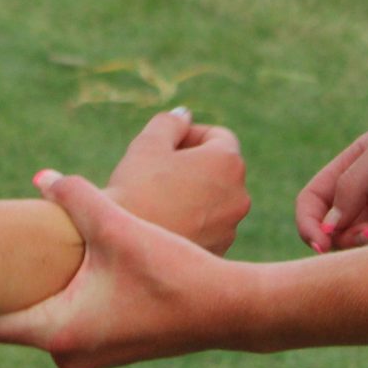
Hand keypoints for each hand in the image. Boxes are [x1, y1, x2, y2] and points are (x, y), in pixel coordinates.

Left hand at [0, 170, 238, 367]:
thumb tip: (40, 176)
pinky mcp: (104, 343)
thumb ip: (74, 197)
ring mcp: (85, 352)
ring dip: (29, 285)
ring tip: (10, 248)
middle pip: (6, 319)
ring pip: (37, 316)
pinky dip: (55, 291)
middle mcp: (66, 352)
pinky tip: (56, 260)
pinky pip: (61, 317)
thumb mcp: (118, 226)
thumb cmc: (174, 270)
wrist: (230, 310)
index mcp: (59, 331)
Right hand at [102, 106, 248, 254]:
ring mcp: (232, 227)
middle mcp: (240, 195)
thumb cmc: (135, 191)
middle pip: (217, 167)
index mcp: (228, 162)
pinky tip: (162, 225)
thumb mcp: (147, 144)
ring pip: (213, 198)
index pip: (216, 135)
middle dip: (190, 164)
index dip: (188, 135)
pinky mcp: (221, 252)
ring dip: (191, 193)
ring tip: (156, 201)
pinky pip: (208, 226)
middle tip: (154, 172)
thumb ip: (169, 122)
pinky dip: (191, 220)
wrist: (127, 252)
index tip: (162, 147)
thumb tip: (185, 115)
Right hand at [295, 103, 367, 253]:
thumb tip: (327, 229)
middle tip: (367, 240)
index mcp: (358, 167)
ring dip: (366, 256)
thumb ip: (353, 183)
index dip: (308, 223)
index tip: (320, 243)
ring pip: (364, 254)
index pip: (314, 201)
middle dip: (337, 245)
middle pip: (333, 233)